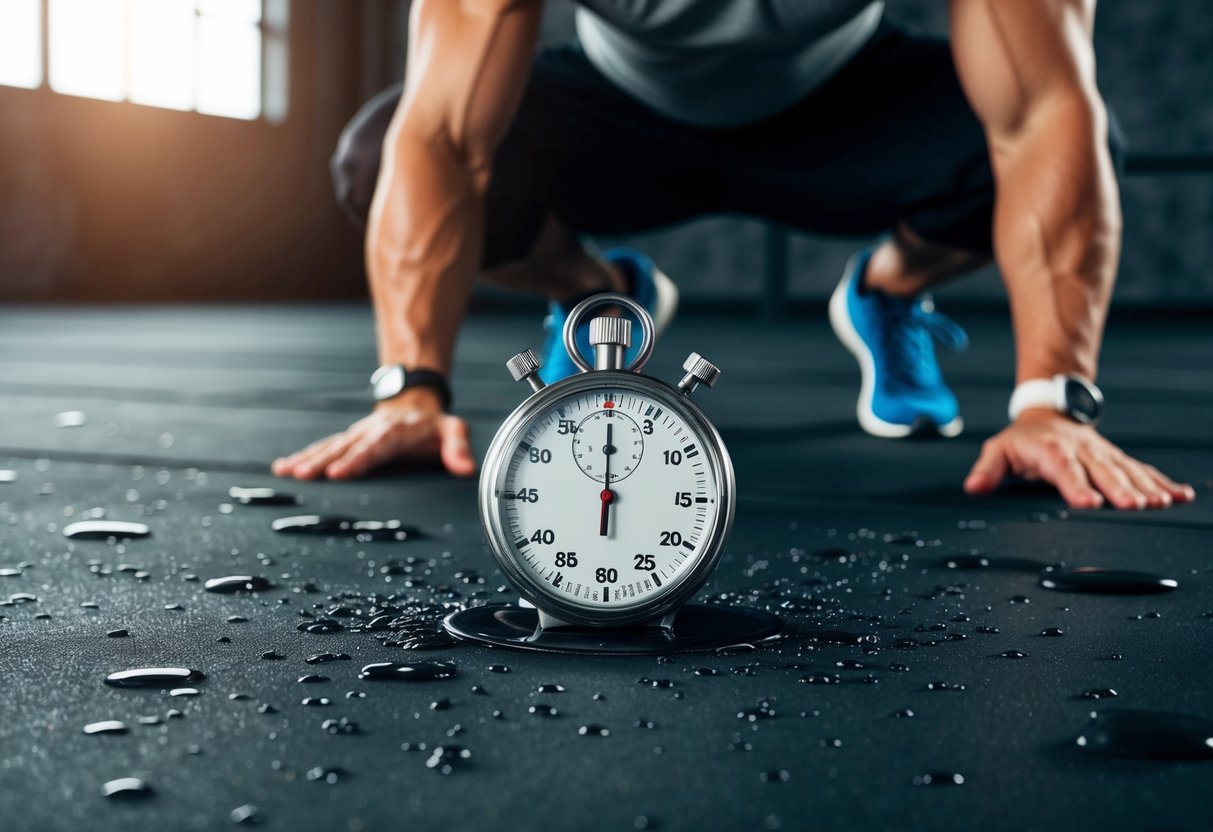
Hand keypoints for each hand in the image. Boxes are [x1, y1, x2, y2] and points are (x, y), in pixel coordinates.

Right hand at [271, 388, 474, 479]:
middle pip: (345, 448)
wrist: (414, 403)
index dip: (357, 461)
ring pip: (329, 447)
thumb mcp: (453, 431)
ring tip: (286, 472)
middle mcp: (371, 432)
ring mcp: (356, 435)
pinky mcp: (347, 439)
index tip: (339, 474)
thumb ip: (458, 449)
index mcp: (396, 433)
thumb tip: (467, 469)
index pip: (375, 449)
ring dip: (307, 459)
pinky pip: (323, 447)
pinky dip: (303, 456)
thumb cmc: (433, 426)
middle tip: (303, 475)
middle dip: (323, 462)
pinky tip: (282, 467)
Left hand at [963, 409, 1194, 509]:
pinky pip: (1143, 471)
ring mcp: (1103, 455)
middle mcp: (1082, 451)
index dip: (1076, 486)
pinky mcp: (1117, 459)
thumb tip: (973, 488)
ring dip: (1146, 487)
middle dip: (1120, 490)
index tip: (1088, 503)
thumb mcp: (998, 450)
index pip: (1064, 470)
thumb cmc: (1023, 440)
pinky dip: (1163, 483)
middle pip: (1102, 472)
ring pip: (1127, 471)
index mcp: (1052, 451)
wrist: (1048, 413)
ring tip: (1162, 503)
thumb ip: (988, 470)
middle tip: (1134, 506)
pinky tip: (1181, 495)